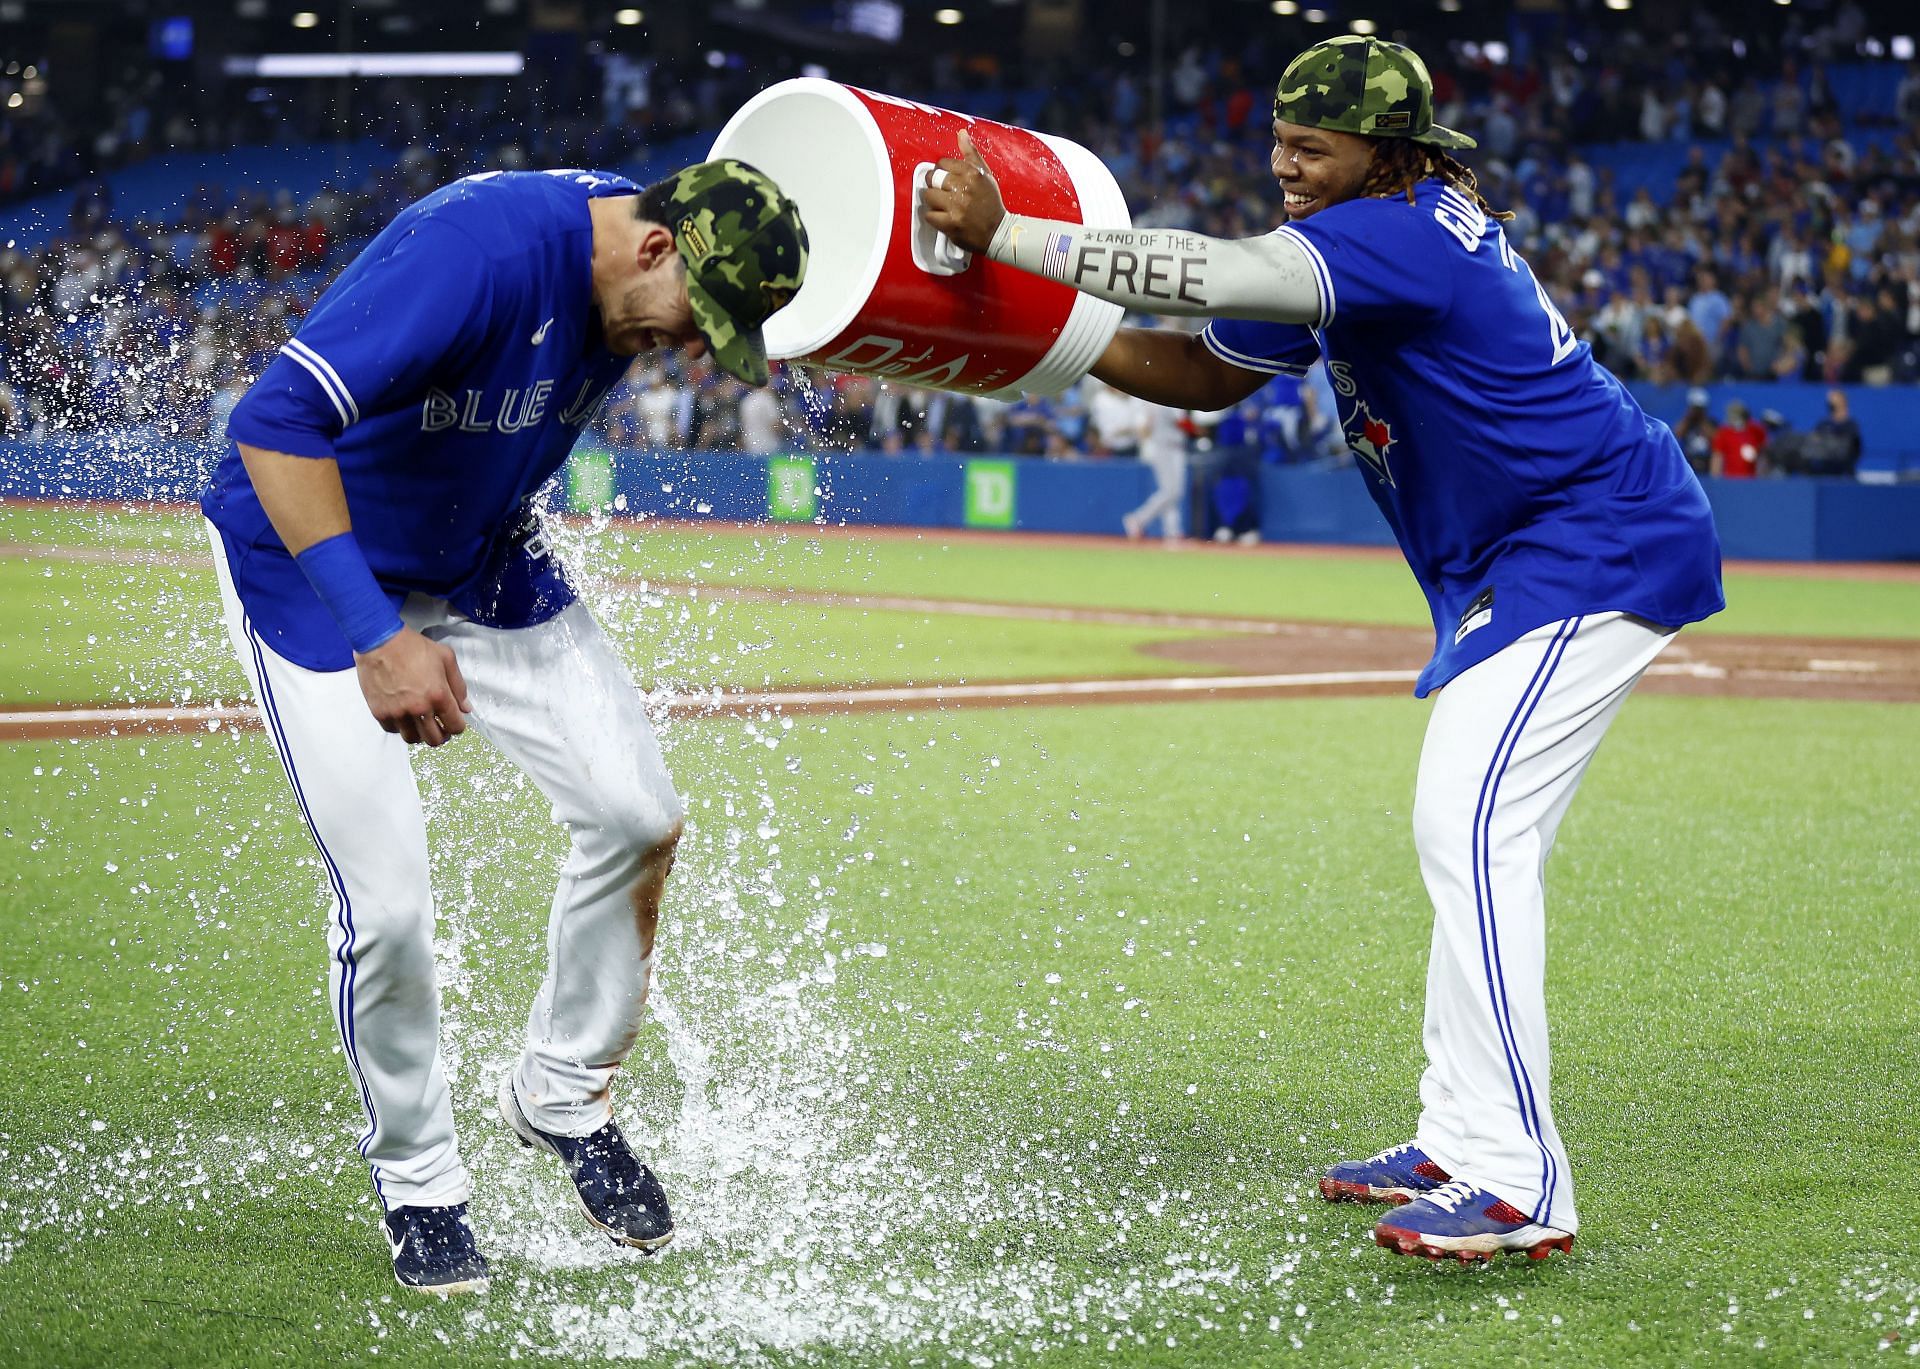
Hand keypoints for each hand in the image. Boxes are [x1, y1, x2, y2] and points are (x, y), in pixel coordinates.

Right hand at [353, 627, 471, 746]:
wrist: (380, 641)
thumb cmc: (414, 647)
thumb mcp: (446, 658)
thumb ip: (459, 686)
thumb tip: (466, 708)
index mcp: (439, 696)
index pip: (455, 727)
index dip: (458, 726)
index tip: (454, 721)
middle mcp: (419, 708)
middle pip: (435, 739)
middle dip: (441, 735)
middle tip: (440, 726)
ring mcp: (397, 713)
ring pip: (413, 739)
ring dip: (420, 733)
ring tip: (421, 723)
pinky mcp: (380, 712)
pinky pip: (393, 730)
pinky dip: (400, 727)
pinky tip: (404, 715)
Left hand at [921, 129, 1005, 255]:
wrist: (999, 232)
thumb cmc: (991, 203)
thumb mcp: (985, 175)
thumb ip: (971, 154)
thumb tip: (962, 133)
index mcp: (972, 173)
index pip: (942, 163)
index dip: (941, 171)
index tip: (946, 179)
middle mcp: (964, 188)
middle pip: (932, 178)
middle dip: (934, 184)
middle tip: (941, 192)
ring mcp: (956, 206)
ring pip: (928, 196)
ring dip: (932, 202)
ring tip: (942, 205)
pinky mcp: (950, 223)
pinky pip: (929, 215)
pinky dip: (933, 217)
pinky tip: (943, 217)